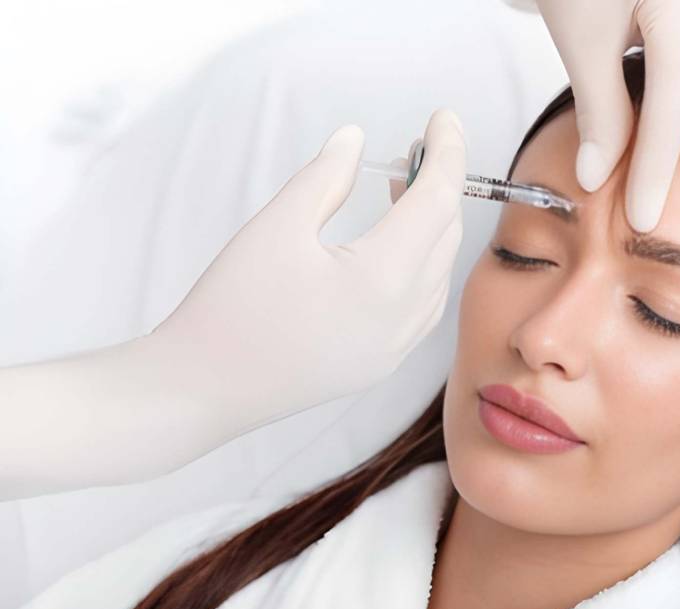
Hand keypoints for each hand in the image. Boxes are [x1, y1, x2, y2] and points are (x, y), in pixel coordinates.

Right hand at [150, 108, 465, 425]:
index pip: (439, 200)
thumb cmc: (230, 307)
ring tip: (400, 188)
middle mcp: (404, 319)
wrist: (201, 390)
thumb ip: (327, 177)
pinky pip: (424, 305)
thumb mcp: (277, 226)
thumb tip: (357, 140)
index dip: (447, 152)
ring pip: (439, 271)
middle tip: (414, 148)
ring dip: (432, 225)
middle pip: (446, 235)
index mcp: (384, 280)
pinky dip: (422, 265)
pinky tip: (395, 244)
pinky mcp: (380, 363)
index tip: (443, 116)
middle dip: (439, 184)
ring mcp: (396, 349)